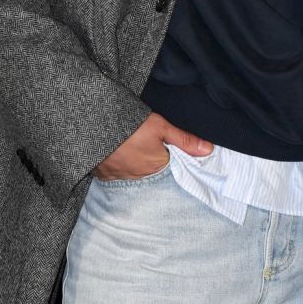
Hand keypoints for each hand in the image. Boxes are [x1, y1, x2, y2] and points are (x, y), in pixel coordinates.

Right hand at [92, 112, 213, 180]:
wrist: (93, 125)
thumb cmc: (130, 126)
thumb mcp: (161, 127)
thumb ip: (185, 140)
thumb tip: (209, 150)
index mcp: (156, 167)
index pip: (171, 168)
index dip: (172, 158)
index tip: (169, 150)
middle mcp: (138, 178)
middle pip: (152, 170)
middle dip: (152, 159)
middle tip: (147, 144)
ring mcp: (119, 178)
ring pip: (134, 172)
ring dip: (135, 163)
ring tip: (133, 147)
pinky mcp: (103, 175)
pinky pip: (117, 173)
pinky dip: (120, 164)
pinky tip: (119, 153)